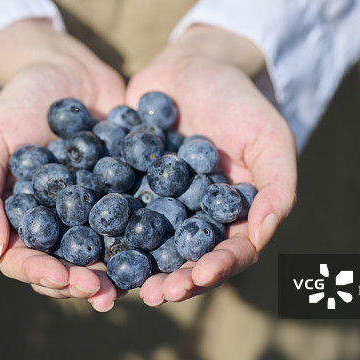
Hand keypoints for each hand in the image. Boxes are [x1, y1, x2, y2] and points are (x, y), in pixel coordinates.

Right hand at [0, 20, 124, 311]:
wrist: (67, 68)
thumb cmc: (18, 103)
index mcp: (23, 221)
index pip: (27, 261)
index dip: (43, 275)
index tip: (64, 279)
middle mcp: (60, 226)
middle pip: (69, 268)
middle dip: (85, 283)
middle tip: (105, 294)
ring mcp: (97, 213)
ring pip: (108, 255)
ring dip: (120, 274)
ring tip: (137, 286)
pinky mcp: (130, 196)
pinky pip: (142, 223)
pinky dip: (153, 239)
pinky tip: (168, 250)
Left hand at [126, 24, 297, 305]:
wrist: (195, 64)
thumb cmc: (241, 101)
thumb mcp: (270, 139)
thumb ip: (278, 187)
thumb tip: (263, 236)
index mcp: (231, 218)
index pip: (228, 254)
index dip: (215, 270)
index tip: (198, 278)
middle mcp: (192, 220)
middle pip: (183, 261)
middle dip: (170, 281)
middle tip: (152, 295)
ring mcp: (156, 206)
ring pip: (144, 246)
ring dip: (132, 268)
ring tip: (117, 283)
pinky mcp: (124, 187)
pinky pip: (111, 213)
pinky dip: (98, 229)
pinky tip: (81, 242)